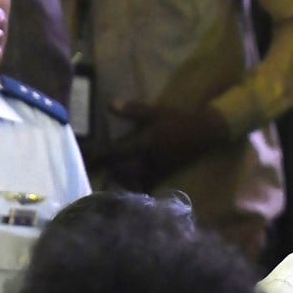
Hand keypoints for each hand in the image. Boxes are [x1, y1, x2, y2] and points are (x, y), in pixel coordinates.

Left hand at [87, 100, 230, 190]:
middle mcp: (149, 160)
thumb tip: (109, 104)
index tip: (86, 161)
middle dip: (109, 175)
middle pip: (122, 173)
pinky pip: (147, 184)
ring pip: (134, 181)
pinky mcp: (166, 175)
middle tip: (96, 176)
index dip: (99, 157)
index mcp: (144, 143)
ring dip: (122, 183)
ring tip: (112, 184)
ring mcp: (158, 170)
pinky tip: (133, 188)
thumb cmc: (179, 120)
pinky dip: (138, 187)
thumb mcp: (156, 111)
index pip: (115, 152)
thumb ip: (132, 110)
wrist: (206, 134)